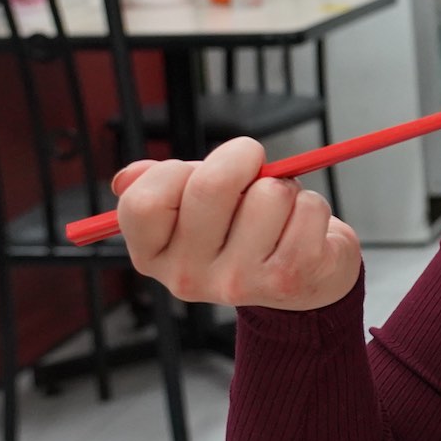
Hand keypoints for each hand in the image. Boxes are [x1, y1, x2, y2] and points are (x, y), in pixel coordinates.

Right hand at [112, 137, 360, 310]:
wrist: (306, 280)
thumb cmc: (244, 228)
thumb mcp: (194, 207)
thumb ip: (161, 184)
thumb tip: (126, 178)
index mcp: (153, 255)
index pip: (142, 201)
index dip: (177, 169)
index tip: (203, 170)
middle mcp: (188, 276)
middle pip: (209, 185)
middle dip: (242, 157)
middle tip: (254, 164)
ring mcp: (238, 283)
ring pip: (269, 192)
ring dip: (284, 187)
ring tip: (280, 211)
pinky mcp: (289, 279)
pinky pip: (307, 208)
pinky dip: (313, 206)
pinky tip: (303, 229)